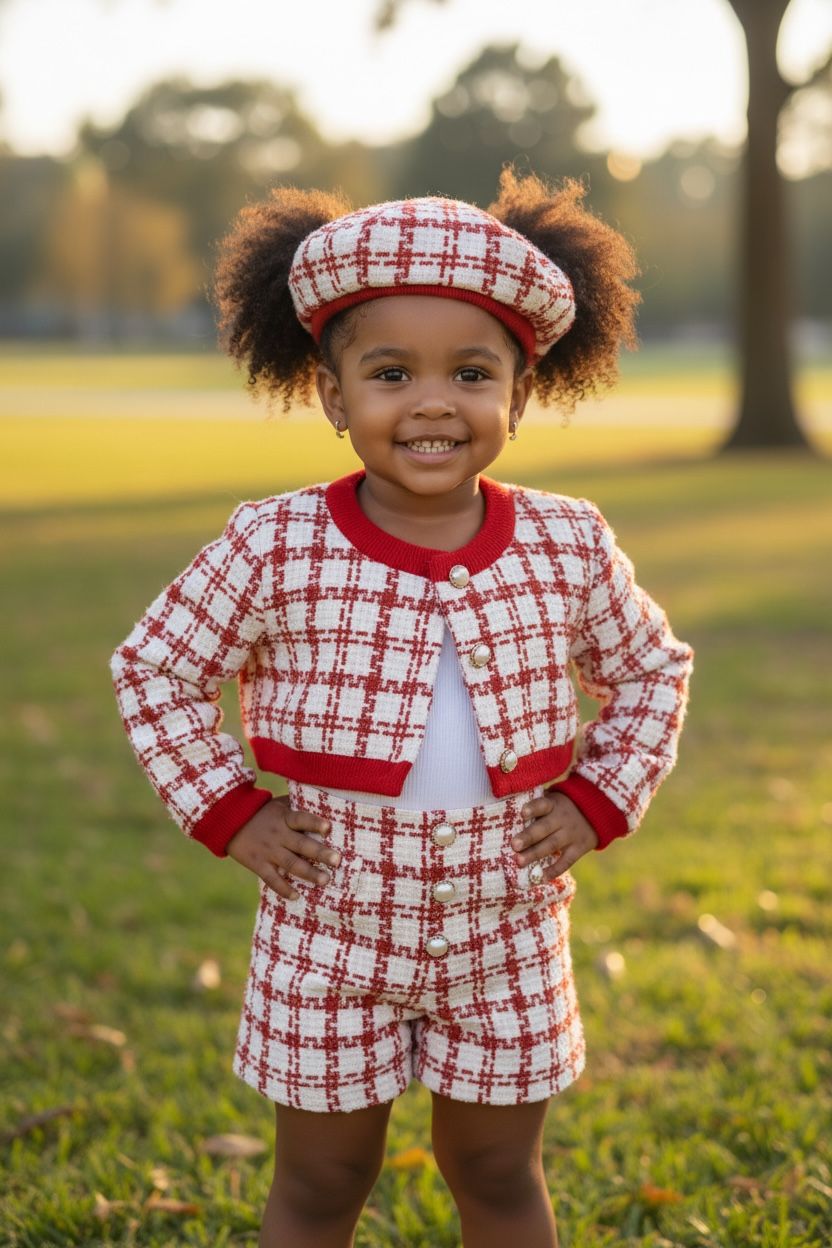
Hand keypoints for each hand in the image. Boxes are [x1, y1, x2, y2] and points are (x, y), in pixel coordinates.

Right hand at [225, 795, 340, 899]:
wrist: (229, 821)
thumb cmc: (263, 812)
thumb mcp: (279, 804)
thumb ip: (298, 806)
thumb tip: (326, 806)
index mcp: (284, 818)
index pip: (301, 819)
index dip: (314, 823)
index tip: (329, 827)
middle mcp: (278, 835)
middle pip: (301, 844)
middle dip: (320, 853)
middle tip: (337, 860)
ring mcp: (268, 851)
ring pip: (290, 864)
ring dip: (309, 873)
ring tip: (325, 880)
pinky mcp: (258, 864)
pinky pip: (271, 879)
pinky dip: (283, 889)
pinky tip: (296, 896)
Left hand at [512, 792, 598, 879]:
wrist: (597, 813)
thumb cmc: (563, 807)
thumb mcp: (553, 800)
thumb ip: (537, 806)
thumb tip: (509, 816)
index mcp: (553, 805)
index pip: (542, 805)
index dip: (533, 808)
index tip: (522, 813)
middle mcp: (562, 819)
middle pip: (544, 828)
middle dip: (528, 837)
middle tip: (514, 845)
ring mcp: (571, 835)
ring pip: (551, 845)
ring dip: (534, 854)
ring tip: (519, 862)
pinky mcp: (578, 849)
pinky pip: (566, 861)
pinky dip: (554, 870)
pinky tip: (539, 877)